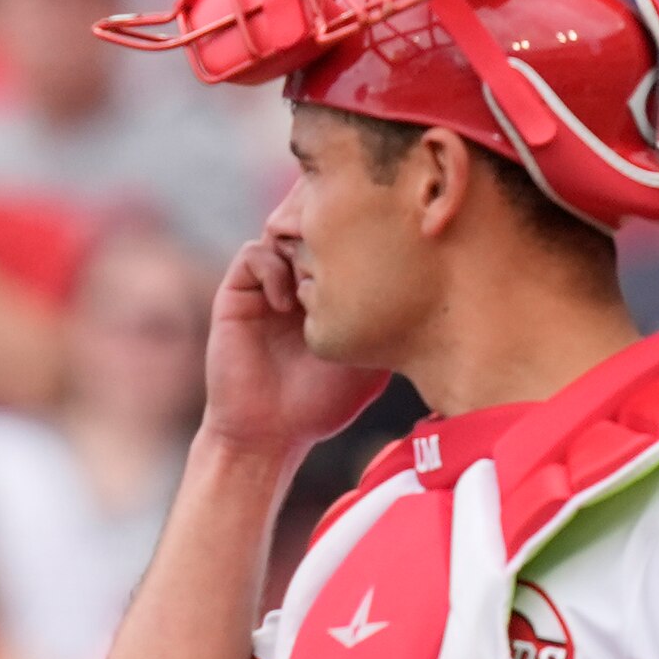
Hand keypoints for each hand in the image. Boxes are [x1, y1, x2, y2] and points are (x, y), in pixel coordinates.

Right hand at [200, 238, 386, 457]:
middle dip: (332, 236)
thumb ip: (388, 317)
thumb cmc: (321, 404)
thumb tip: (421, 277)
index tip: (377, 259)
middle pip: (316, 223)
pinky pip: (256, 253)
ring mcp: (267, 286)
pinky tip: (287, 307)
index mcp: (329, 289)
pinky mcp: (238, 295)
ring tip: (316, 290)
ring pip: (285, 231)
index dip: (360, 235)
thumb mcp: (372, 358)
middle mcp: (297, 280)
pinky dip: (274, 271)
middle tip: (347, 264)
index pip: (345, 238)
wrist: (269, 434)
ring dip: (304, 253)